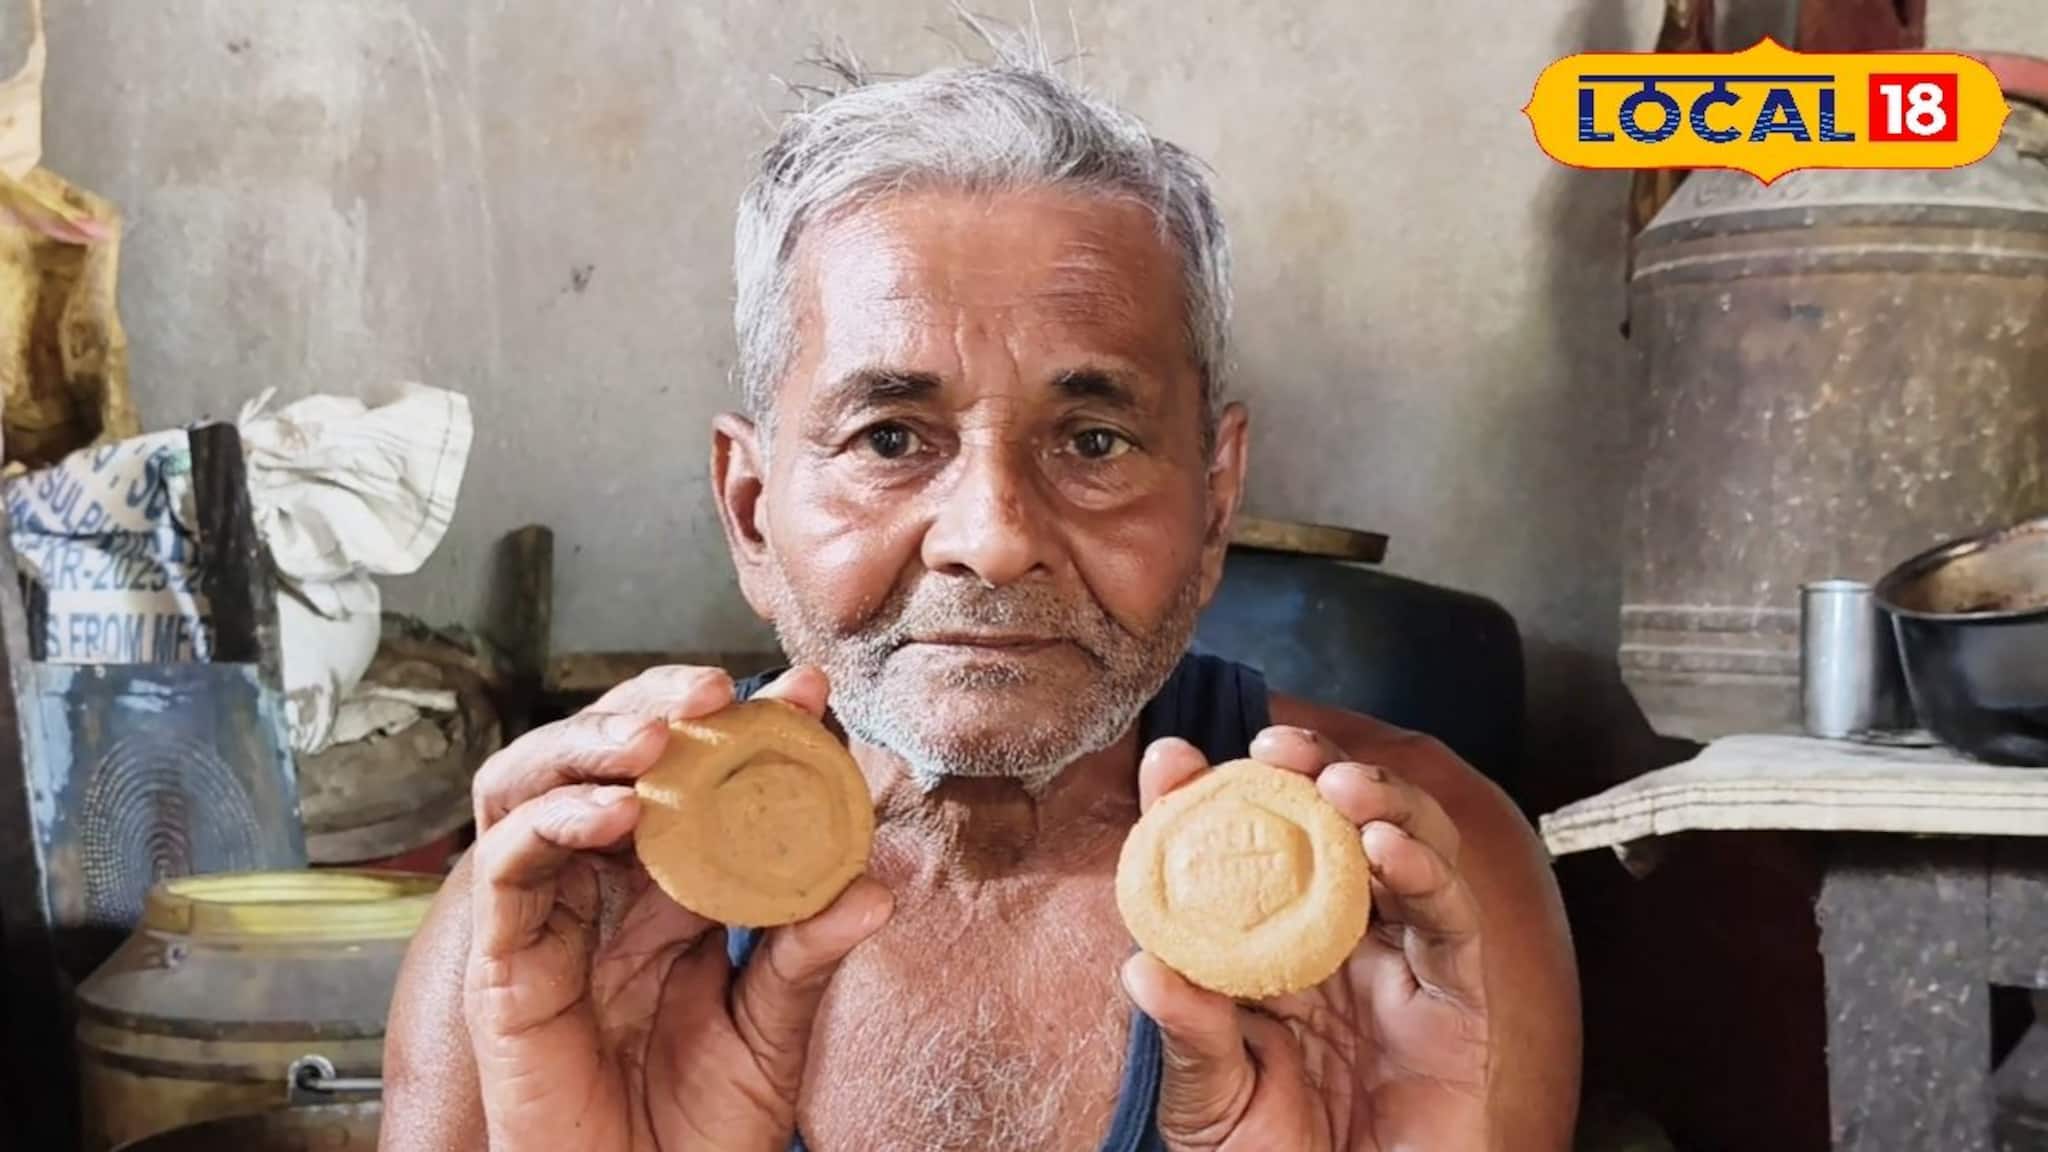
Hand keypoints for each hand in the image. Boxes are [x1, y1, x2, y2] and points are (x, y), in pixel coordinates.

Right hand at [462, 666, 892, 1151]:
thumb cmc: (703, 1132)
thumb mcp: (773, 1033)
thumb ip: (807, 956)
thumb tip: (875, 886)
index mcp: (673, 892)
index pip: (696, 781)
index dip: (744, 729)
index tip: (809, 695)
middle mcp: (605, 890)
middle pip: (608, 760)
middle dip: (657, 703)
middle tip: (721, 685)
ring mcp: (550, 920)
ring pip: (537, 787)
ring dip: (592, 742)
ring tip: (655, 735)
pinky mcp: (503, 965)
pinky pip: (508, 868)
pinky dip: (551, 821)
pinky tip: (611, 811)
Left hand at [1121, 728, 1490, 1151]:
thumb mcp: (1208, 1105)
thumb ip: (1189, 1038)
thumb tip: (1140, 965)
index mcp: (1270, 951)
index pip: (1240, 855)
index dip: (1208, 798)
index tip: (1171, 759)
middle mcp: (1339, 943)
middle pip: (1333, 828)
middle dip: (1310, 771)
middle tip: (1276, 746)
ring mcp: (1403, 966)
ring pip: (1408, 850)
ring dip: (1379, 801)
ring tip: (1338, 781)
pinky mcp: (1462, 1002)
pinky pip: (1453, 923)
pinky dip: (1429, 873)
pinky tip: (1389, 847)